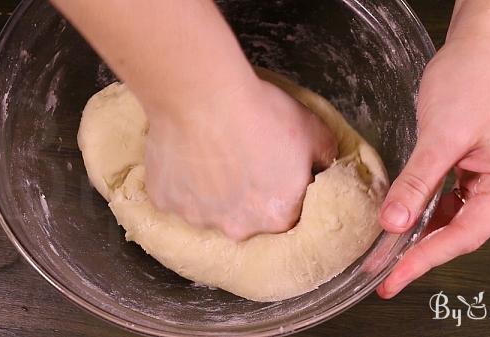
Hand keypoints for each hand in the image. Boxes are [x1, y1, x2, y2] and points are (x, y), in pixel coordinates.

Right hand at [144, 75, 336, 239]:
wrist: (204, 94)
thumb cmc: (261, 113)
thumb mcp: (313, 130)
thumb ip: (326, 157)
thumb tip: (325, 166)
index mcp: (277, 217)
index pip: (285, 216)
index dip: (280, 193)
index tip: (272, 172)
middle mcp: (237, 228)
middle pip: (245, 219)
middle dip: (244, 197)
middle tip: (239, 160)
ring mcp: (196, 217)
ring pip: (208, 209)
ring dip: (211, 191)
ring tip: (210, 155)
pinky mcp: (164, 201)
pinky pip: (175, 196)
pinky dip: (180, 181)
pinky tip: (184, 155)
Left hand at [376, 18, 489, 297]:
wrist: (484, 42)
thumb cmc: (474, 77)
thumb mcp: (440, 135)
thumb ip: (416, 183)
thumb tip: (393, 224)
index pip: (466, 233)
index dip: (426, 259)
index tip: (394, 279)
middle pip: (463, 230)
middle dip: (420, 251)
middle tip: (384, 274)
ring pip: (456, 217)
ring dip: (422, 234)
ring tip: (388, 255)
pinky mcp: (483, 167)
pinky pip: (453, 199)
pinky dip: (428, 211)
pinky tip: (406, 222)